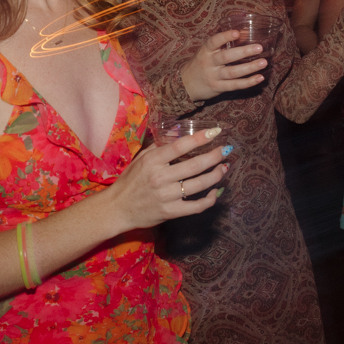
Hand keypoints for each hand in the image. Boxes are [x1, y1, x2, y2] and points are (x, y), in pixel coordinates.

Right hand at [106, 130, 227, 229]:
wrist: (117, 208)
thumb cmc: (129, 181)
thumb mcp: (140, 159)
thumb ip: (159, 146)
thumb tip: (178, 131)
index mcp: (152, 161)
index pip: (180, 146)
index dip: (200, 138)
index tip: (215, 132)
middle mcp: (161, 177)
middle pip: (195, 165)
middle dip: (215, 156)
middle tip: (225, 150)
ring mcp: (167, 196)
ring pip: (199, 184)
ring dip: (216, 175)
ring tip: (224, 168)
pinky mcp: (171, 212)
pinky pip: (196, 206)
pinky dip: (210, 199)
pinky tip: (215, 192)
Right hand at [180, 31, 267, 101]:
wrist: (186, 84)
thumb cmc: (201, 63)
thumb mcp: (206, 51)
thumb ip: (222, 44)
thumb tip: (244, 32)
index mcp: (206, 50)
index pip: (214, 42)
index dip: (225, 37)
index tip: (237, 33)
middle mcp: (209, 63)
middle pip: (226, 57)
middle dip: (243, 52)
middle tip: (259, 48)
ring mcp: (213, 76)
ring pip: (232, 72)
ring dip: (249, 68)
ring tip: (263, 62)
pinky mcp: (218, 87)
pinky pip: (235, 85)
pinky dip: (248, 82)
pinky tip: (259, 78)